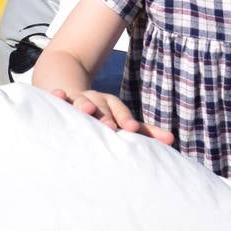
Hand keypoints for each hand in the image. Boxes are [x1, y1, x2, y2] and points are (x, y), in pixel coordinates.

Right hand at [50, 87, 174, 144]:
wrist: (70, 90)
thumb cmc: (101, 114)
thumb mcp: (119, 120)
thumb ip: (144, 132)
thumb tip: (172, 140)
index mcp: (113, 107)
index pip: (123, 113)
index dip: (127, 119)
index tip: (132, 127)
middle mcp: (98, 101)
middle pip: (104, 107)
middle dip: (108, 117)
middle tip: (110, 127)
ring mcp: (79, 100)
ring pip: (83, 101)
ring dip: (86, 105)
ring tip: (87, 111)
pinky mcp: (62, 100)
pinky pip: (59, 97)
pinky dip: (59, 95)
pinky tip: (58, 94)